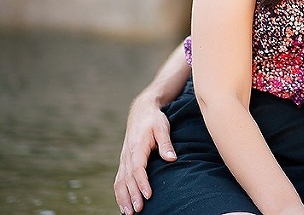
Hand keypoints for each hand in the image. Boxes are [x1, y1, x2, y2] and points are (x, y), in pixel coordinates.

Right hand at [113, 94, 175, 214]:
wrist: (141, 111)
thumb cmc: (154, 120)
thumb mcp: (162, 127)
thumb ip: (166, 144)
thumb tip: (172, 159)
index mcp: (137, 147)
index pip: (137, 168)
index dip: (142, 183)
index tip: (148, 195)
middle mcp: (127, 154)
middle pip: (127, 179)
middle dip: (132, 195)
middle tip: (139, 210)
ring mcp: (124, 158)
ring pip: (120, 181)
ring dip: (123, 197)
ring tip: (128, 213)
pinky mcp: (124, 161)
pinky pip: (119, 179)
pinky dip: (119, 193)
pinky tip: (123, 204)